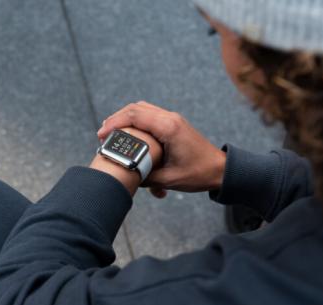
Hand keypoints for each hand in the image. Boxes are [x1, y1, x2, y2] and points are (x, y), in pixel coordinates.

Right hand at [98, 101, 225, 196]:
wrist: (220, 170)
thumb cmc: (198, 174)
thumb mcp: (168, 179)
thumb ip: (145, 176)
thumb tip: (125, 175)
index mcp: (169, 128)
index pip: (135, 115)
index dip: (115, 123)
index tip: (102, 135)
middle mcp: (170, 118)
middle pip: (136, 108)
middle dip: (116, 119)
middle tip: (102, 134)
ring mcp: (172, 119)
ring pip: (142, 109)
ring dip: (125, 118)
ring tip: (111, 131)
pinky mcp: (173, 124)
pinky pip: (150, 115)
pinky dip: (136, 120)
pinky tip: (128, 132)